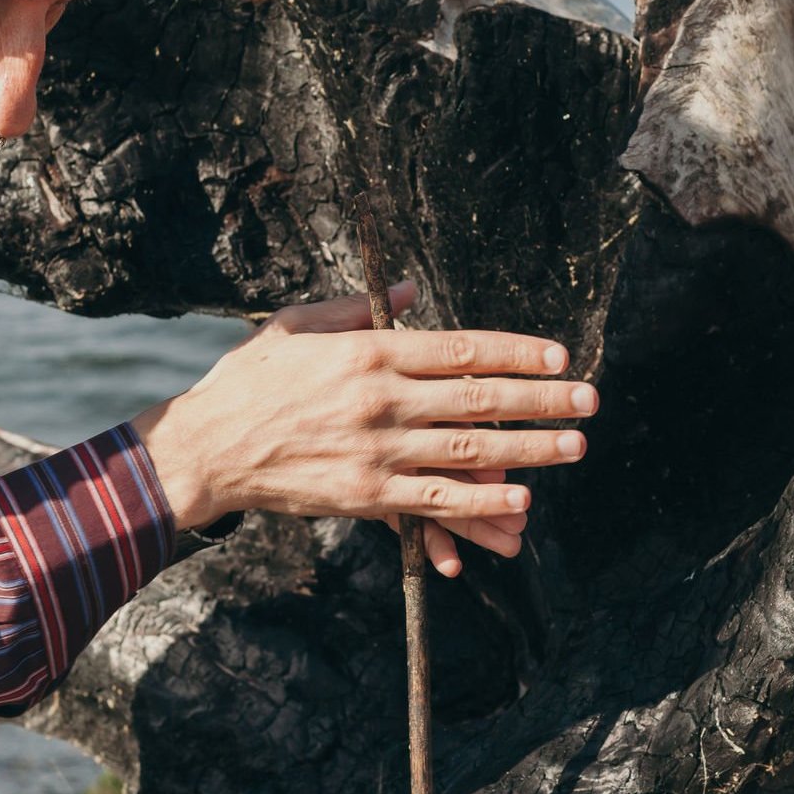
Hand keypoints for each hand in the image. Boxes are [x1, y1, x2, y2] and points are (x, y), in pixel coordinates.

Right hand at [129, 282, 593, 576]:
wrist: (205, 450)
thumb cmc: (249, 381)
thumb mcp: (296, 324)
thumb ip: (357, 307)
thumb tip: (414, 290)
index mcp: (367, 351)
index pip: (459, 348)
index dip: (515, 351)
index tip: (558, 354)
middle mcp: (379, 399)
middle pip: (478, 399)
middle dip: (541, 398)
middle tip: (589, 399)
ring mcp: (375, 450)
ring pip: (469, 451)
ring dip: (529, 449)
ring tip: (574, 445)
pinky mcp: (364, 495)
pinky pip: (435, 500)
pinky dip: (480, 503)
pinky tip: (521, 501)